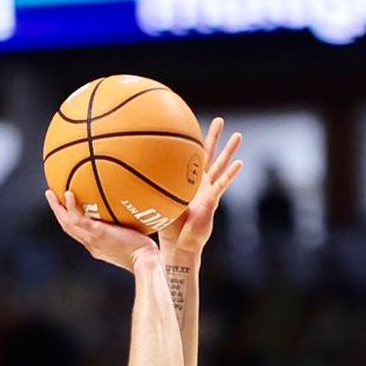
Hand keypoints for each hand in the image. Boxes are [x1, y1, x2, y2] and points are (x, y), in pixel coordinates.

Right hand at [44, 187, 160, 270]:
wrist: (145, 260)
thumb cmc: (146, 252)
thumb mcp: (135, 238)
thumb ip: (131, 227)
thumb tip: (140, 210)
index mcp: (96, 245)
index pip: (79, 232)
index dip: (70, 219)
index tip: (66, 207)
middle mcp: (91, 243)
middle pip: (68, 227)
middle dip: (57, 212)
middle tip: (51, 196)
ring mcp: (93, 240)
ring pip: (68, 224)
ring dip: (57, 208)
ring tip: (51, 193)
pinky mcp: (97, 234)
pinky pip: (79, 219)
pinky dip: (71, 207)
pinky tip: (68, 193)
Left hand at [158, 118, 243, 261]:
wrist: (178, 245)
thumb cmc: (165, 227)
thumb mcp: (152, 201)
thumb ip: (146, 186)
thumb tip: (126, 171)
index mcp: (186, 182)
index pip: (188, 157)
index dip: (191, 143)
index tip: (191, 124)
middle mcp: (199, 184)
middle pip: (208, 155)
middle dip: (213, 137)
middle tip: (219, 119)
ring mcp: (208, 192)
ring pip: (220, 166)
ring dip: (229, 151)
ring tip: (238, 135)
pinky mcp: (212, 202)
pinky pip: (222, 185)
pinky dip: (230, 174)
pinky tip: (240, 164)